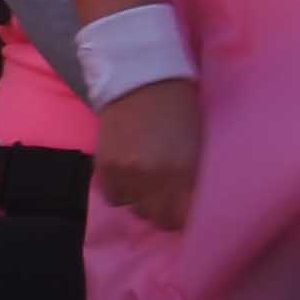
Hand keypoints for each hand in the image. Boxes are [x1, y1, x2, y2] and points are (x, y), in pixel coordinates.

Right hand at [93, 72, 199, 232]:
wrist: (142, 81)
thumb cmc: (178, 112)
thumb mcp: (195, 150)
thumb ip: (188, 181)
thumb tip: (181, 207)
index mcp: (184, 173)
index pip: (180, 219)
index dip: (180, 216)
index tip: (180, 209)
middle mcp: (154, 178)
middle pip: (155, 217)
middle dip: (160, 210)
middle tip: (163, 196)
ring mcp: (126, 172)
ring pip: (132, 208)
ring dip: (138, 200)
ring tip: (143, 184)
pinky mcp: (104, 164)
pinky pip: (111, 195)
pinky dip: (118, 190)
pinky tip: (125, 177)